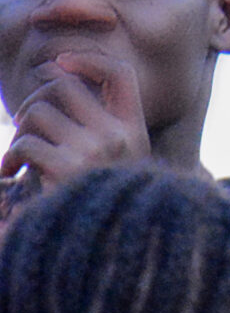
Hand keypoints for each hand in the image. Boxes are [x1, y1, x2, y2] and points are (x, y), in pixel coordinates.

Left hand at [0, 52, 150, 188]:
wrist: (103, 253)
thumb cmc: (98, 203)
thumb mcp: (115, 162)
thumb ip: (97, 126)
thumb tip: (58, 75)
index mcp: (134, 130)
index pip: (119, 72)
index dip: (89, 59)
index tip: (62, 63)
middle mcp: (117, 135)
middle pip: (66, 85)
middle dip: (36, 96)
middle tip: (27, 123)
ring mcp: (94, 150)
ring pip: (39, 110)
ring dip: (20, 128)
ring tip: (18, 153)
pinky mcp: (65, 169)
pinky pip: (27, 141)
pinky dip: (12, 154)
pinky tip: (11, 173)